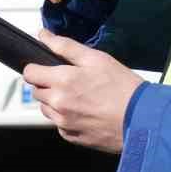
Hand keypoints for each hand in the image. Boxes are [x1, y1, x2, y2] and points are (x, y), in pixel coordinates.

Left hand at [23, 31, 143, 153]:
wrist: (140, 118)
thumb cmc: (123, 87)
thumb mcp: (97, 58)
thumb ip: (66, 46)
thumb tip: (44, 35)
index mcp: (62, 81)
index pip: (30, 73)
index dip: (37, 68)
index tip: (48, 68)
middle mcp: (58, 104)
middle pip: (37, 92)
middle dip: (49, 85)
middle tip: (73, 82)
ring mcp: (64, 122)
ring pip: (47, 109)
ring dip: (56, 102)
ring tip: (82, 98)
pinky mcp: (72, 136)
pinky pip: (60, 125)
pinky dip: (68, 118)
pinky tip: (87, 112)